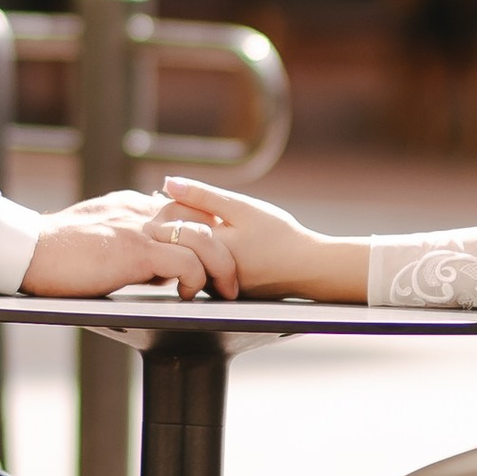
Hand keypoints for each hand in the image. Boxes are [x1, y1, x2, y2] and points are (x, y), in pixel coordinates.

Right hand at [20, 189, 238, 300]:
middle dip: (224, 248)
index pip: (181, 210)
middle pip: (200, 219)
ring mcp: (138, 228)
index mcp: (130, 205)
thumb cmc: (54, 253)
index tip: (216, 255)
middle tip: (231, 277)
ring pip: (202, 238)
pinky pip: (184, 261)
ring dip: (221, 265)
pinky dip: (196, 278)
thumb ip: (127, 242)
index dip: (204, 233)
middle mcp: (139, 210)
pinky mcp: (134, 251)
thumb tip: (154, 267)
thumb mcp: (96, 237)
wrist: (28, 251)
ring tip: (224, 289)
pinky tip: (191, 294)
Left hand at [151, 179, 368, 303]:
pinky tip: (223, 244)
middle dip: (178, 226)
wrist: (309, 268)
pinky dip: (206, 255)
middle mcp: (204, 274)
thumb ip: (203, 195)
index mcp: (205, 251)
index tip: (176, 202)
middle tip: (193, 213)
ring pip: (189, 259)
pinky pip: (204, 270)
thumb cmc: (279, 235)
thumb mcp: (242, 208)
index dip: (168, 211)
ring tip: (210, 227)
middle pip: (176, 246)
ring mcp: (213, 287)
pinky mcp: (223, 293)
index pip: (169, 230)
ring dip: (191, 241)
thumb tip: (168, 182)